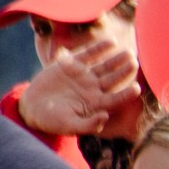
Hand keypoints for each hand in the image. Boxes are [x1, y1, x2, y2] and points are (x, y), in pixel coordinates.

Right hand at [17, 40, 137, 136]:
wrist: (32, 108)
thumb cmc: (52, 121)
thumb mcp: (69, 126)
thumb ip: (88, 125)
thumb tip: (105, 116)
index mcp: (96, 104)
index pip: (116, 99)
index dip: (126, 94)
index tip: (137, 88)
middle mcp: (93, 89)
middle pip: (114, 79)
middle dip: (125, 71)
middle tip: (136, 63)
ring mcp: (83, 76)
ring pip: (104, 66)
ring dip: (117, 59)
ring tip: (129, 52)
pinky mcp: (71, 65)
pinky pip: (88, 54)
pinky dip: (99, 48)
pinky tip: (111, 41)